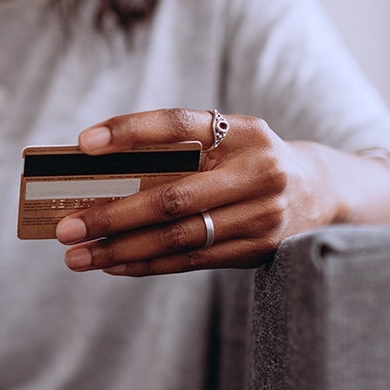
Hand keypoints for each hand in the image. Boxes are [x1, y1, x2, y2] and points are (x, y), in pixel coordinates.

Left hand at [55, 108, 340, 275]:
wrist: (323, 192)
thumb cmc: (249, 161)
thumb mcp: (227, 141)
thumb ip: (177, 151)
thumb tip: (99, 171)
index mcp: (244, 131)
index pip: (180, 125)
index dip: (131, 131)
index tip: (84, 144)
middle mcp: (257, 170)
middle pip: (172, 196)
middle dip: (111, 214)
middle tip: (65, 225)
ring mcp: (262, 215)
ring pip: (178, 237)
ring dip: (120, 249)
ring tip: (77, 254)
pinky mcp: (259, 250)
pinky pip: (191, 260)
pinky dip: (147, 264)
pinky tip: (112, 265)